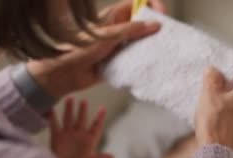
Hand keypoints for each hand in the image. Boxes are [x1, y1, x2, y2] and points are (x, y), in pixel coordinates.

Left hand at [27, 0, 165, 98]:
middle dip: (156, 28)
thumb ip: (130, 30)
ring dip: (152, 46)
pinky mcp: (120, 62)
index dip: (151, 5)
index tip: (162, 16)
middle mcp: (119, 30)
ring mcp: (120, 46)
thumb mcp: (107, 37)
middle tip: (167, 37)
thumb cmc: (79, 50)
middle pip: (144, 23)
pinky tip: (153, 65)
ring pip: (142, 42)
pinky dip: (145, 61)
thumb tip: (155, 24)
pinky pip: (136, 60)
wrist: (64, 75)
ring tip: (164, 52)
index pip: (137, 3)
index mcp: (114, 17)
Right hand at [49, 98, 113, 157]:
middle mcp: (79, 135)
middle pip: (81, 120)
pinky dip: (52, 117)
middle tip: (83, 101)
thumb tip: (112, 157)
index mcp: (90, 140)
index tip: (102, 108)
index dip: (99, 118)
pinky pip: (54, 125)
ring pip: (69, 119)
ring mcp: (68, 135)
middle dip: (82, 111)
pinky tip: (51, 108)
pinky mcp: (57, 137)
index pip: (96, 126)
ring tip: (69, 99)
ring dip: (69, 110)